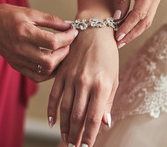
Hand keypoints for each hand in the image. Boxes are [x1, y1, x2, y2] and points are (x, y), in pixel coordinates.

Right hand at [0, 4, 77, 82]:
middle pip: (50, 61)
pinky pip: (36, 77)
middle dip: (65, 53)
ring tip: (62, 52)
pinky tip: (53, 62)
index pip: (52, 42)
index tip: (73, 32)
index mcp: (24, 33)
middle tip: (68, 44)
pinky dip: (48, 72)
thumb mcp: (30, 12)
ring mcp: (18, 60)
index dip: (67, 38)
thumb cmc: (7, 15)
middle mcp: (21, 49)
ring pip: (44, 71)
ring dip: (58, 64)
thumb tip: (69, 25)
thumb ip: (51, 20)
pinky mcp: (17, 66)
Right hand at [47, 28, 118, 146]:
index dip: (90, 135)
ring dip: (64, 127)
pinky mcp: (61, 73)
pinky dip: (52, 111)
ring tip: (65, 139)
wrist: (94, 31)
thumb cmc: (108, 56)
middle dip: (76, 135)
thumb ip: (107, 102)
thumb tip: (105, 123)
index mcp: (101, 85)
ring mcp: (71, 77)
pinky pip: (54, 95)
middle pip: (77, 116)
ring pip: (65, 109)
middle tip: (74, 146)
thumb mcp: (114, 79)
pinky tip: (53, 122)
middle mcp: (85, 82)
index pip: (94, 117)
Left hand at [112, 0, 164, 47]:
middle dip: (132, 33)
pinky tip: (125, 31)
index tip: (118, 35)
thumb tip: (118, 19)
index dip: (129, 26)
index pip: (140, 12)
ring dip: (134, 31)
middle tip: (118, 42)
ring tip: (120, 40)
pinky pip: (145, 15)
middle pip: (146, 20)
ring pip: (147, 20)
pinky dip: (135, 24)